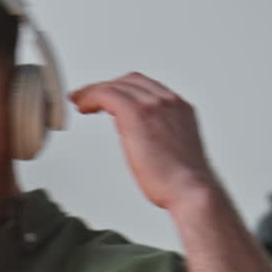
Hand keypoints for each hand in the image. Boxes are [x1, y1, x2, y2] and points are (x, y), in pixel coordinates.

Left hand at [69, 73, 218, 210]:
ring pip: (117, 85)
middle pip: (131, 81)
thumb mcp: (173, 150)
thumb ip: (159, 137)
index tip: (107, 100)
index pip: (146, 87)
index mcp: (179, 109)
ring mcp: (154, 104)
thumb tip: (142, 140)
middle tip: (88, 99)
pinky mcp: (136, 113)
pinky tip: (82, 106)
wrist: (191, 190)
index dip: (122, 90)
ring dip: (95, 91)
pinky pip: (106, 94)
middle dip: (108, 88)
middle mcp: (168, 101)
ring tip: (80, 102)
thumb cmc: (183, 182)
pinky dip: (90, 96)